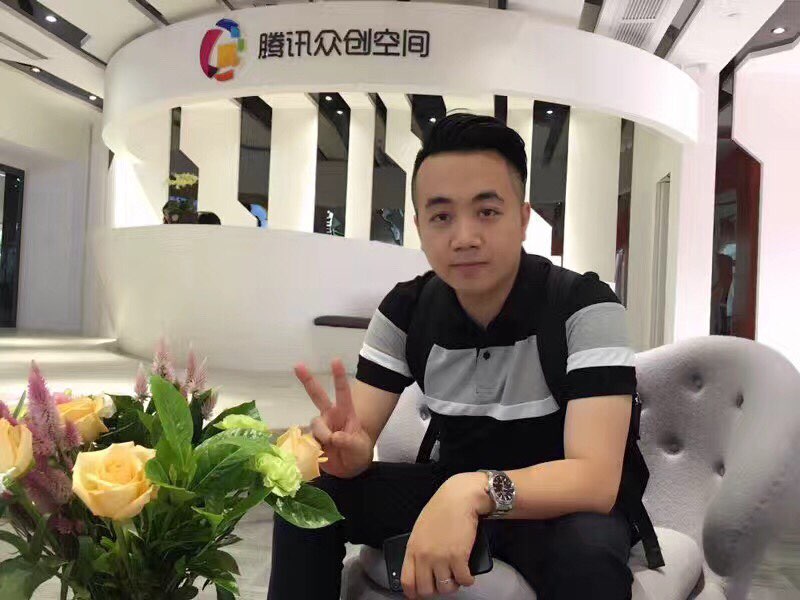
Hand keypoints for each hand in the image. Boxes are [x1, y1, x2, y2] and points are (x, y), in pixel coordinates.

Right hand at [294, 359, 372, 478]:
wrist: (348, 469)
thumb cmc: (357, 453)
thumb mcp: (359, 449)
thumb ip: (349, 442)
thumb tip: (335, 437)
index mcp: (345, 413)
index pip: (343, 392)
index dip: (339, 376)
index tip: (335, 360)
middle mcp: (330, 416)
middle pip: (317, 395)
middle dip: (307, 380)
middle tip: (298, 366)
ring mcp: (320, 427)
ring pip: (314, 424)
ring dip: (321, 435)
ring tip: (329, 448)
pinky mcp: (311, 439)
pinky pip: (307, 440)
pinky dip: (311, 448)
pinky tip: (317, 454)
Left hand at [401, 473, 486, 597]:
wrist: (459, 498)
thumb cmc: (442, 510)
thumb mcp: (421, 529)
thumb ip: (419, 549)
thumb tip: (422, 567)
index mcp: (413, 549)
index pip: (407, 582)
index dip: (415, 593)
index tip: (421, 594)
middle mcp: (425, 556)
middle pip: (426, 590)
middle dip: (436, 590)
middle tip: (443, 583)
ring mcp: (442, 558)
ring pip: (446, 588)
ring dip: (453, 585)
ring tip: (457, 576)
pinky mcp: (459, 557)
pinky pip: (463, 580)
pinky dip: (468, 580)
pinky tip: (468, 574)